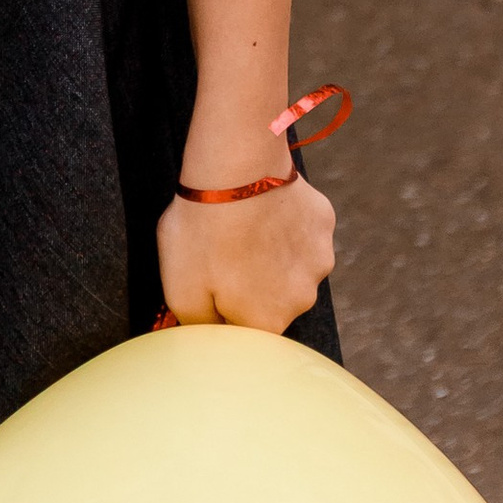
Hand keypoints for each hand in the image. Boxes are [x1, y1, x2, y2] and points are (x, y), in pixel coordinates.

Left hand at [158, 173, 334, 333]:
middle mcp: (303, 298)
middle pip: (272, 300)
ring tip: (244, 225)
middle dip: (251, 282)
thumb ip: (199, 325)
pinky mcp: (324, 223)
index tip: (210, 278)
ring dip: (272, 253)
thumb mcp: (179, 290)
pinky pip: (303, 232)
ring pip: (291, 265)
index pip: (244, 330)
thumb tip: (209, 334)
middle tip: (225, 249)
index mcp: (268, 322)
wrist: (236, 167)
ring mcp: (319, 258)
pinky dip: (287, 223)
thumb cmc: (204, 229)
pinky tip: (265, 206)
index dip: (222, 304)